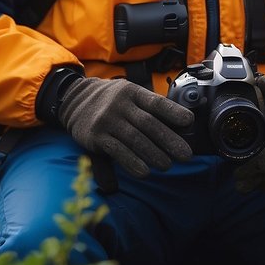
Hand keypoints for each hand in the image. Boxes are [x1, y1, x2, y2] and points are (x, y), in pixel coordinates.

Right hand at [58, 76, 194, 176]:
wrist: (74, 99)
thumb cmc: (112, 101)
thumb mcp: (129, 96)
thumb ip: (150, 109)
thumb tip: (183, 124)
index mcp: (133, 92)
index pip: (156, 102)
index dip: (173, 112)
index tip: (189, 122)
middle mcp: (120, 104)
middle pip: (148, 123)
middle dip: (169, 140)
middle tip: (185, 155)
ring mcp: (107, 119)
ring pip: (134, 139)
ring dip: (153, 154)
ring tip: (167, 166)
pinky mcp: (95, 136)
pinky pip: (116, 151)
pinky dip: (132, 162)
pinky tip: (144, 172)